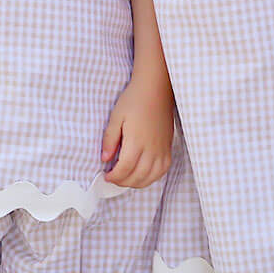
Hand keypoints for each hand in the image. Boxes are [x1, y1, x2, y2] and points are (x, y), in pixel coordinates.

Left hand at [101, 74, 173, 188]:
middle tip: (114, 178)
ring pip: (151, 177)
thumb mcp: (116, 116)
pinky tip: (143, 174)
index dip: (114, 176)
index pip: (125, 169)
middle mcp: (151, 148)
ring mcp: (162, 149)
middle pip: (138, 176)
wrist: (155, 89)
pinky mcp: (168, 147)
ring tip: (126, 178)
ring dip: (137, 183)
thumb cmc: (135, 100)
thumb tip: (105, 158)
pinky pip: (163, 170)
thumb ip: (109, 139)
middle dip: (123, 182)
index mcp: (136, 140)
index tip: (106, 175)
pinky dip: (152, 177)